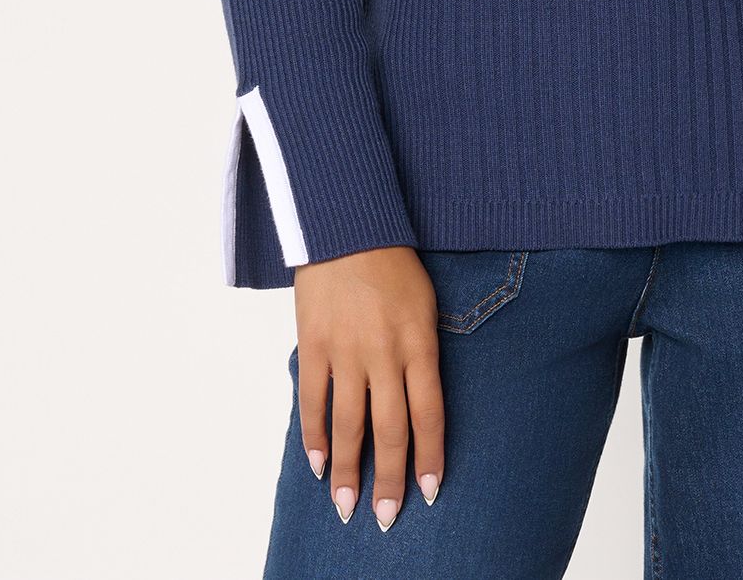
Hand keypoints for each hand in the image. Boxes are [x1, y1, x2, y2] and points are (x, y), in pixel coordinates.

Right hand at [293, 245, 443, 531]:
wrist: (347, 225)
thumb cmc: (393, 264)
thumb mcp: (425, 304)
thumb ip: (422, 353)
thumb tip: (417, 404)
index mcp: (419, 343)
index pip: (429, 414)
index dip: (430, 457)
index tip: (430, 492)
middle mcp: (384, 353)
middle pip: (390, 431)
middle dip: (389, 480)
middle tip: (385, 517)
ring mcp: (346, 350)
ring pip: (349, 425)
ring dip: (348, 471)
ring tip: (347, 506)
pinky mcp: (314, 344)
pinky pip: (312, 401)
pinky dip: (314, 436)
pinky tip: (318, 464)